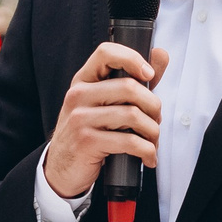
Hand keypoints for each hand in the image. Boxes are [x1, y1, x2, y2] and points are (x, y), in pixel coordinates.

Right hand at [43, 42, 171, 199]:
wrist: (61, 168)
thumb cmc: (89, 132)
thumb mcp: (106, 103)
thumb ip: (134, 79)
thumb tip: (160, 54)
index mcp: (84, 80)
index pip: (106, 53)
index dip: (133, 58)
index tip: (149, 74)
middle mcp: (78, 95)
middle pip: (129, 87)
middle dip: (153, 106)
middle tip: (156, 119)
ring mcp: (80, 118)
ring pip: (133, 115)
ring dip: (152, 131)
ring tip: (152, 140)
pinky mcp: (87, 142)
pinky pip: (129, 141)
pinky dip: (147, 150)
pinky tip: (148, 156)